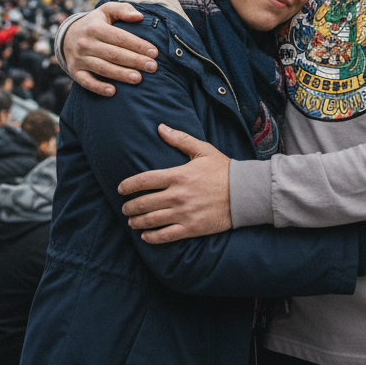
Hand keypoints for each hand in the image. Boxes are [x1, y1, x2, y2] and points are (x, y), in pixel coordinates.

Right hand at [64, 4, 157, 96]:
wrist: (67, 35)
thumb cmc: (95, 23)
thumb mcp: (106, 10)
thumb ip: (123, 10)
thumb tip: (139, 16)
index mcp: (95, 28)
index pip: (120, 37)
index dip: (138, 45)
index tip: (154, 52)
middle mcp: (86, 43)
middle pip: (114, 54)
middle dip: (135, 61)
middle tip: (152, 67)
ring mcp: (79, 58)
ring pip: (102, 68)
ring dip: (121, 74)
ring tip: (138, 79)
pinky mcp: (75, 71)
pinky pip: (86, 82)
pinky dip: (98, 87)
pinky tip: (113, 92)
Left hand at [118, 124, 230, 242]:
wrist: (244, 192)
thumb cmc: (223, 169)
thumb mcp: (203, 150)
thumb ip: (180, 139)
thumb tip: (160, 127)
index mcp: (178, 175)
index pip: (144, 180)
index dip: (128, 185)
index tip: (121, 189)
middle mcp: (177, 195)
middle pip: (144, 203)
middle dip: (130, 207)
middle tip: (124, 209)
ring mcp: (184, 213)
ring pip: (151, 220)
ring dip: (137, 222)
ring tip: (132, 222)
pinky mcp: (192, 228)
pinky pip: (166, 235)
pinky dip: (152, 237)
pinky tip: (146, 236)